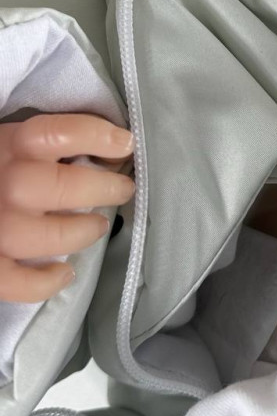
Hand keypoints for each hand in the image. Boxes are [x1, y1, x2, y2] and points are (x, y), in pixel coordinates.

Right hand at [0, 113, 134, 302]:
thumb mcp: (7, 139)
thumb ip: (43, 141)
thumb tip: (110, 142)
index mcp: (8, 145)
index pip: (57, 133)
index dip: (96, 136)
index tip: (126, 143)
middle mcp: (4, 184)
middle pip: (65, 186)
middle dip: (105, 188)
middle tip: (123, 189)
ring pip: (51, 235)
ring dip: (83, 232)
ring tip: (96, 226)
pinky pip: (17, 281)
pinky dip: (45, 282)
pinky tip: (64, 273)